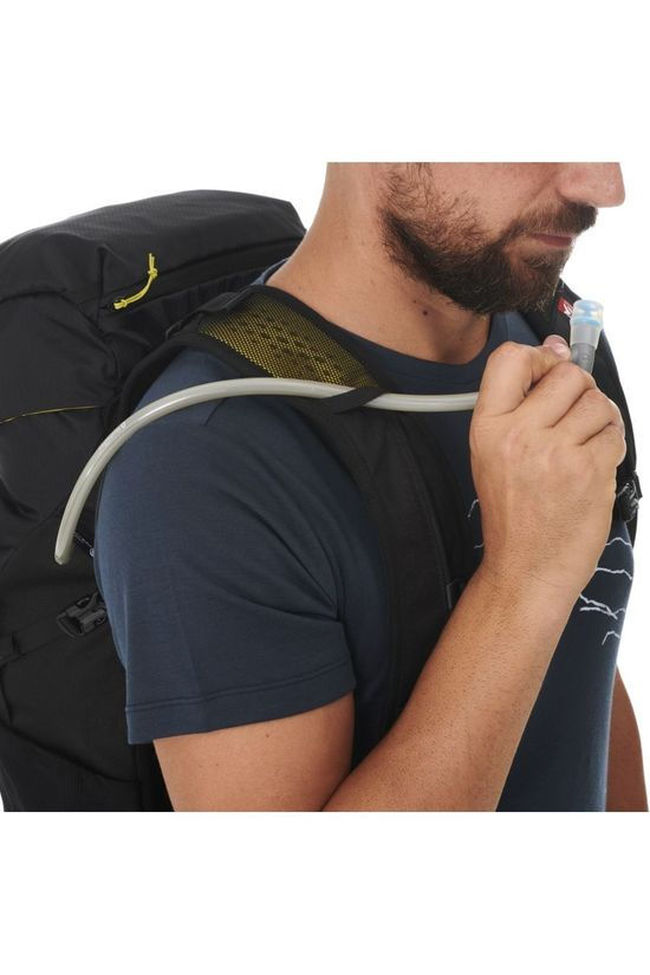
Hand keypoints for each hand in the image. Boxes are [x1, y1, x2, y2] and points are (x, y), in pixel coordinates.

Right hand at [469, 334, 626, 598]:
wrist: (525, 569)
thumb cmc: (513, 514)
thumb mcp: (495, 453)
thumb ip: (524, 401)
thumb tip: (557, 348)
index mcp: (487, 427)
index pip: (510, 358)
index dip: (539, 357)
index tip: (549, 374)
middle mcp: (518, 435)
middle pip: (567, 375)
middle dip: (580, 392)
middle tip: (572, 421)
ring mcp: (555, 453)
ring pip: (597, 402)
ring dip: (600, 421)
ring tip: (584, 447)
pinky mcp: (588, 471)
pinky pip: (614, 434)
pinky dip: (612, 446)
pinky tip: (594, 466)